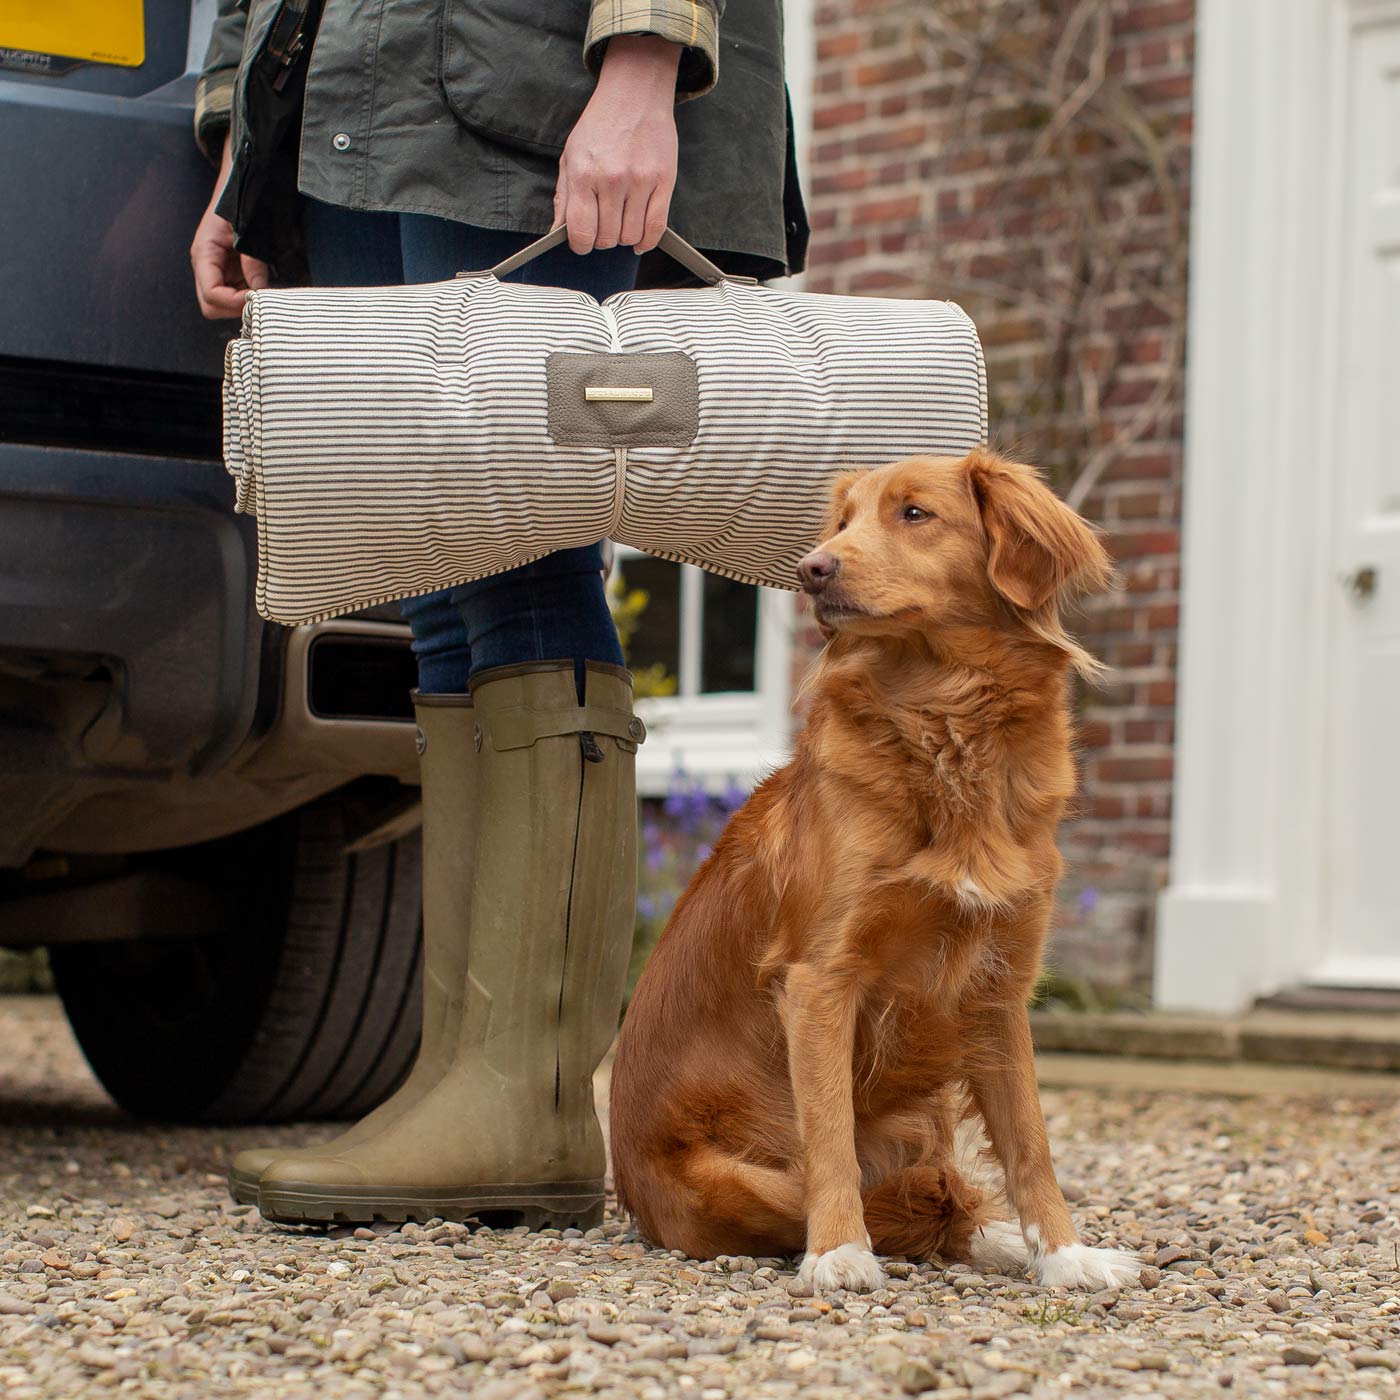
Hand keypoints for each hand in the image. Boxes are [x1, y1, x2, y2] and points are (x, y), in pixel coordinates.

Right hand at [190, 134, 270, 317]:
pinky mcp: (229, 273)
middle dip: (236, 308)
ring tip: (265, 291)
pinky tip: (265, 286)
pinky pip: (235, 296)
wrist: (240, 187)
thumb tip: (260, 292)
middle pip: (211, 307)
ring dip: (244, 304)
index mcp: (204, 255)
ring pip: (223, 306)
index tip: (259, 296)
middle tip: (262, 298)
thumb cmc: (241, 203)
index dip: (235, 302)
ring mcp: (216, 272)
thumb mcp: (248, 231)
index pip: (211, 295)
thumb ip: (253, 262)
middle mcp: (205, 267)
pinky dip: (250, 296)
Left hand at [554, 34, 679, 254]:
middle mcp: (611, 179)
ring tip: (621, 221)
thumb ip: (564, 197)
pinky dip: (647, 240)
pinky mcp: (664, 181)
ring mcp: (640, 181)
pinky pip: (656, 227)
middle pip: (607, 238)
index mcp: (583, 174)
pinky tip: (640, 239)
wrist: (634, 95)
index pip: (581, 232)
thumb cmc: (599, 127)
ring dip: (624, 237)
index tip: (583, 241)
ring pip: (631, 236)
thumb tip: (557, 233)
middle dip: (603, 239)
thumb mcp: (571, 156)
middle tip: (604, 225)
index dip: (580, 245)